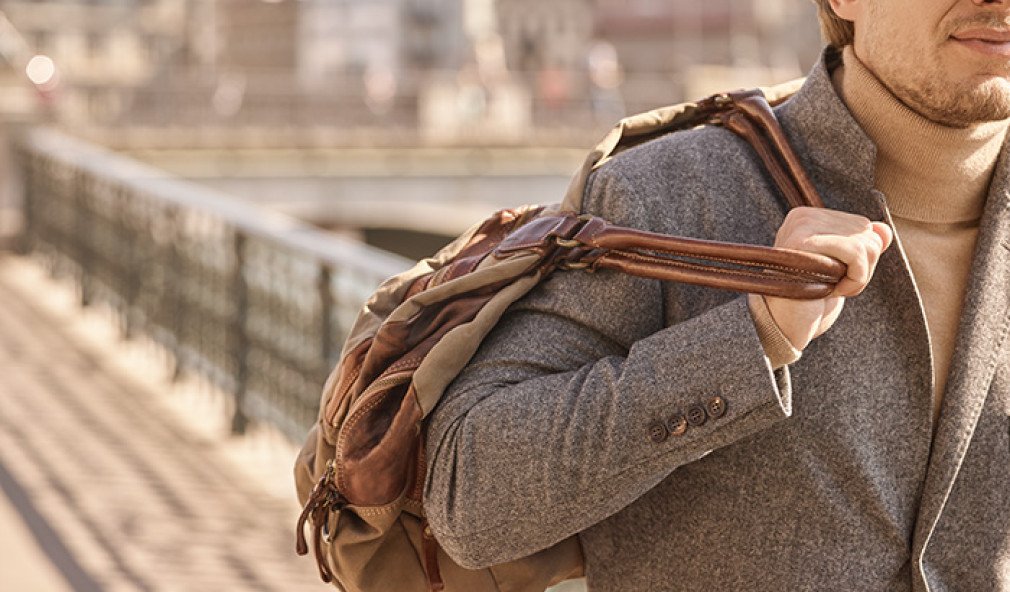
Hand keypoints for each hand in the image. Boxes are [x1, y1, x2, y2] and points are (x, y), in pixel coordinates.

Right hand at [764, 207, 893, 349]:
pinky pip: (856, 252)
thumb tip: (884, 229)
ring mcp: (801, 228)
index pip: (861, 226)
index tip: (834, 277)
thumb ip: (864, 246)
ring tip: (831, 288)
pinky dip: (857, 279)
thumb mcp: (843, 270)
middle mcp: (803, 217)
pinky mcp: (804, 242)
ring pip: (867, 243)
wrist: (785, 325)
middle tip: (833, 286)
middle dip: (861, 268)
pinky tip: (835, 290)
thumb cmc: (811, 298)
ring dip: (858, 277)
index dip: (860, 260)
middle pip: (867, 232)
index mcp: (808, 218)